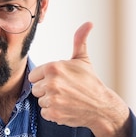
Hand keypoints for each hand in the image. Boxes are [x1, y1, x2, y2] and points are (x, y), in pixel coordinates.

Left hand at [28, 22, 130, 136]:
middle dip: (47, 90)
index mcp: (53, 67)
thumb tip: (88, 23)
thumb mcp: (83, 60)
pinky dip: (53, 113)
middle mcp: (51, 83)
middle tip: (64, 90)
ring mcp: (52, 99)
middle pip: (35, 89)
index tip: (58, 80)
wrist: (101, 106)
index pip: (34, 76)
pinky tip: (65, 108)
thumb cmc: (90, 82)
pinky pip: (44, 113)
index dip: (45, 78)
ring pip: (40, 101)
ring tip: (66, 99)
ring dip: (50, 102)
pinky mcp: (54, 113)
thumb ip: (79, 41)